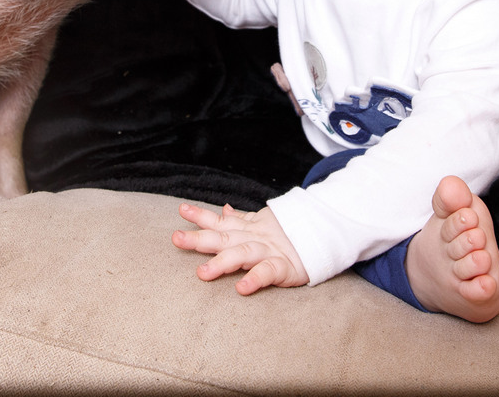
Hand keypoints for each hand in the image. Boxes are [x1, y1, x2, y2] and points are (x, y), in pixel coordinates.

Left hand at [172, 203, 309, 294]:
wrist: (322, 237)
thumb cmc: (287, 235)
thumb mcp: (262, 224)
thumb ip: (240, 219)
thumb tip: (222, 209)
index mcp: (246, 230)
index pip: (219, 222)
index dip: (200, 216)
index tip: (181, 210)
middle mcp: (254, 238)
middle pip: (223, 238)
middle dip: (199, 239)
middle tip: (176, 239)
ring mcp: (269, 251)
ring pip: (242, 254)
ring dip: (222, 263)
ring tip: (202, 273)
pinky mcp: (285, 267)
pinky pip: (268, 272)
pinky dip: (255, 279)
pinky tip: (241, 288)